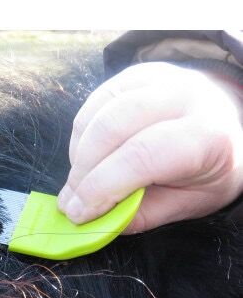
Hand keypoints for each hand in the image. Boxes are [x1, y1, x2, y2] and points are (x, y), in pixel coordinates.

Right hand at [58, 62, 242, 232]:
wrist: (226, 122)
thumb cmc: (208, 168)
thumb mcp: (188, 203)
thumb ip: (142, 215)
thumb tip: (96, 223)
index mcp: (206, 134)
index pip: (141, 157)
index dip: (102, 187)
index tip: (80, 214)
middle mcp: (182, 96)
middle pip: (111, 128)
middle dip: (82, 172)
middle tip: (71, 202)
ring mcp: (156, 79)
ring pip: (98, 114)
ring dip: (77, 155)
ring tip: (79, 182)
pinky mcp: (134, 74)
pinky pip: (93, 103)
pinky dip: (80, 136)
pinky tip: (85, 157)